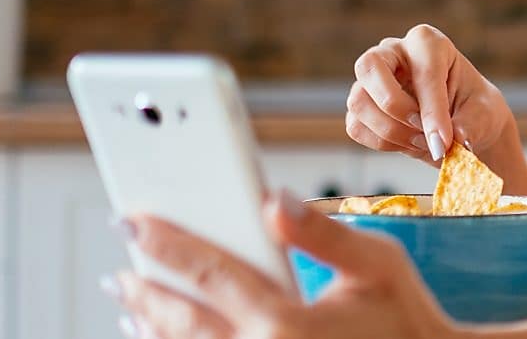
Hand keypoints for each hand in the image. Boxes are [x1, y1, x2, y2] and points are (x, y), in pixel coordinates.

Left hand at [107, 191, 470, 338]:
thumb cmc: (407, 318)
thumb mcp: (379, 263)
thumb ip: (323, 231)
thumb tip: (271, 200)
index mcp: (288, 323)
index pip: (210, 275)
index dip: (166, 244)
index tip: (131, 220)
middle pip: (182, 322)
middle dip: (144, 292)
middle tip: (119, 268)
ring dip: (153, 327)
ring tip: (132, 304)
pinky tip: (166, 337)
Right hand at [345, 24, 514, 163]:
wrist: (463, 122)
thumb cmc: (474, 108)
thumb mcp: (484, 114)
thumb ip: (470, 125)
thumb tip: (456, 137)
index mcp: (428, 42)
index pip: (423, 70)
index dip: (433, 110)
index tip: (443, 143)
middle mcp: (394, 52)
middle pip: (369, 67)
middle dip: (395, 108)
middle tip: (423, 134)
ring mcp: (372, 78)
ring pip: (359, 102)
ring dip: (390, 132)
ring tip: (423, 143)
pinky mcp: (362, 105)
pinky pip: (356, 126)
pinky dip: (382, 143)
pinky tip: (408, 144)